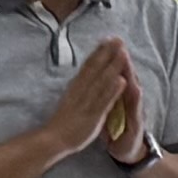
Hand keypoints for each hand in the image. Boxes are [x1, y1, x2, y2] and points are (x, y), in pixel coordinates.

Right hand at [43, 39, 143, 168]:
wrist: (54, 138)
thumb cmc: (63, 120)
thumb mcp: (70, 98)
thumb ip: (78, 87)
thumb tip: (83, 75)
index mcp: (76, 87)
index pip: (88, 66)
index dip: (98, 52)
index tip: (108, 39)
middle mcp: (81, 91)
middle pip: (96, 68)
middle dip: (108, 53)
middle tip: (119, 38)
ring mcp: (87, 102)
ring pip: (102, 81)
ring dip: (113, 66)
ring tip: (123, 53)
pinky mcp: (93, 115)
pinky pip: (104, 101)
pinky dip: (113, 90)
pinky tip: (122, 80)